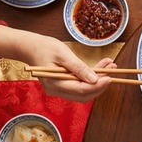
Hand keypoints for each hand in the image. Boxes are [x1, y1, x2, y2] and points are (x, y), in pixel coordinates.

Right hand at [0, 25, 115, 101]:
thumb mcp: (63, 54)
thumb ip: (78, 67)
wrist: (29, 47)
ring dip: (99, 81)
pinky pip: (80, 86)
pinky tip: (101, 67)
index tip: (110, 77)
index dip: (98, 85)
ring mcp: (60, 89)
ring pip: (84, 91)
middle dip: (101, 84)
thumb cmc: (43, 47)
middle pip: (85, 94)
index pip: (81, 90)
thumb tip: (95, 79)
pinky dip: (91, 79)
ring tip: (110, 66)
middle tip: (113, 71)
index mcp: (55, 84)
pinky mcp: (63, 85)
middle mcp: (57, 90)